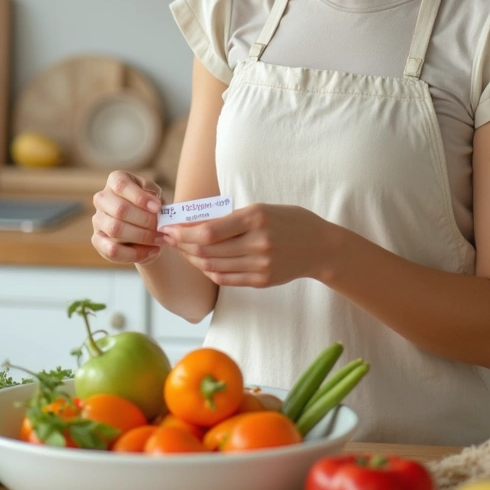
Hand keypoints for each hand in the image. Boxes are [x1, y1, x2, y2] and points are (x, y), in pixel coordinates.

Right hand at [92, 171, 162, 265]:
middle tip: (161, 227)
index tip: (158, 207)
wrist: (149, 228)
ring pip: (115, 229)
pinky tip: (152, 251)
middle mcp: (102, 198)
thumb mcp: (156, 195)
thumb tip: (154, 205)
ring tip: (158, 239)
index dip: (140, 197)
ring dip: (141, 236)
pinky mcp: (98, 240)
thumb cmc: (151, 207)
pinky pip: (112, 250)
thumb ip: (155, 196)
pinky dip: (135, 253)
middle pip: (119, 209)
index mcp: (116, 180)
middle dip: (144, 220)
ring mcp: (97, 219)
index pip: (121, 185)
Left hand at [158, 203, 328, 287]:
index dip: (184, 232)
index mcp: (256, 218)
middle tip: (170, 238)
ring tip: (183, 249)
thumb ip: (231, 218)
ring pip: (213, 267)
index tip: (170, 228)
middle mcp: (258, 243)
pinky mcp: (261, 281)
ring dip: (193, 259)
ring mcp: (260, 265)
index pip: (209, 231)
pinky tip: (202, 262)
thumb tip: (194, 224)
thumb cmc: (289, 221)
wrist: (320, 246)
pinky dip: (209, 271)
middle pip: (207, 251)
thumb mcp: (262, 209)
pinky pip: (226, 279)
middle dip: (183, 245)